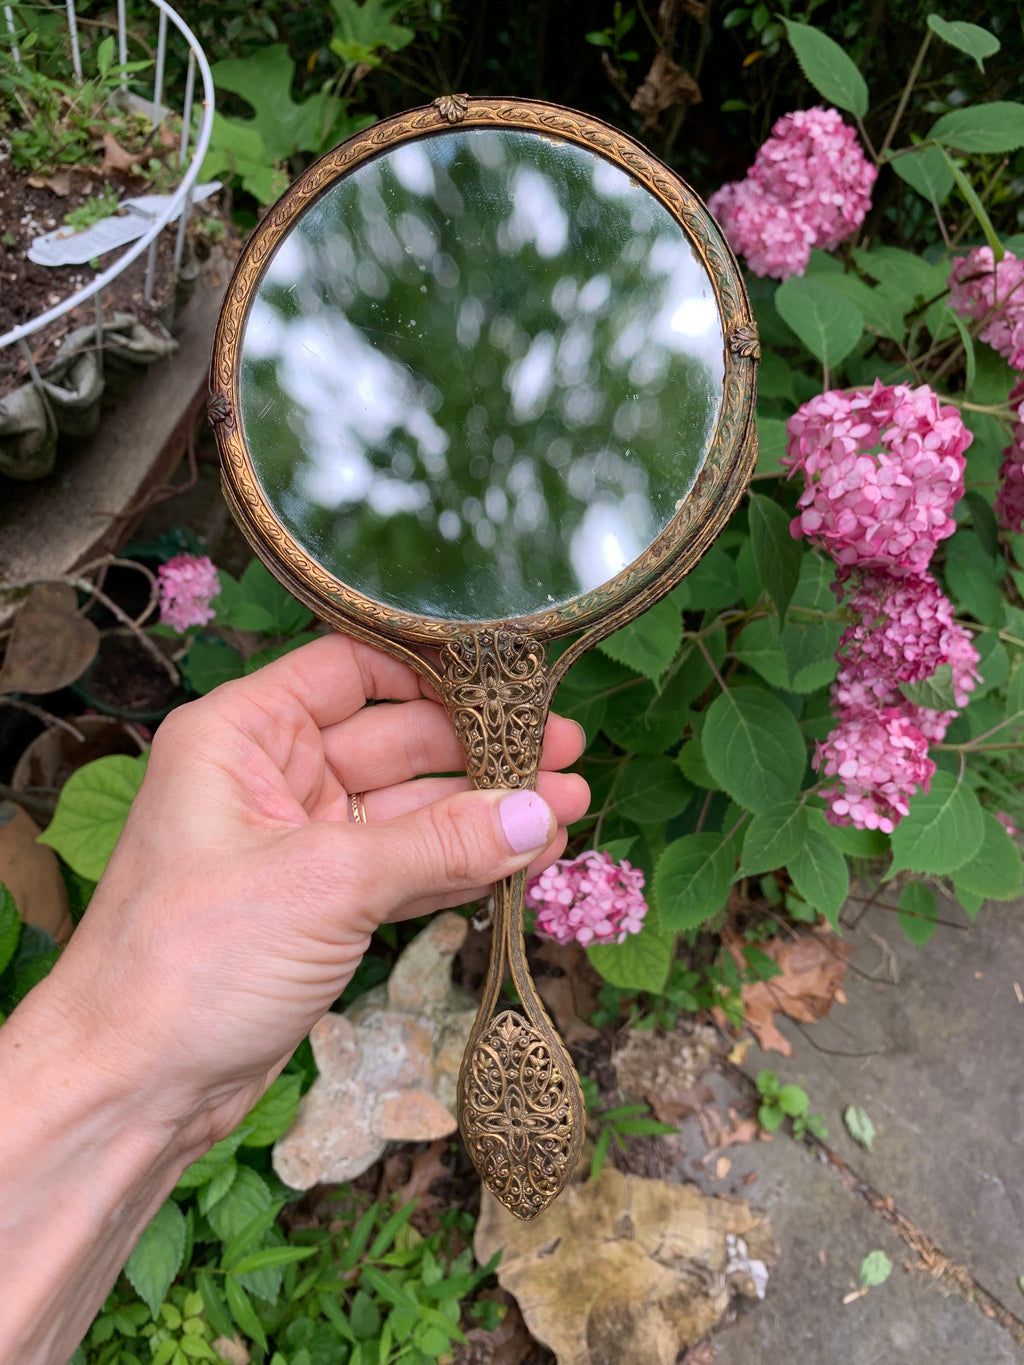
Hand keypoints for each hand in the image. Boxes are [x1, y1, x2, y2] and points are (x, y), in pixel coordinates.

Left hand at [47, 633, 589, 1145]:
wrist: (133, 1088)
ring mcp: (298, 845)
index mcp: (241, 735)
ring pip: (408, 812)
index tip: (510, 684)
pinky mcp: (320, 906)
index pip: (349, 671)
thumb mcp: (325, 884)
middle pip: (394, 742)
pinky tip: (525, 859)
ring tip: (570, 807)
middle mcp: (269, 778)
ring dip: (483, 815)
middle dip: (480, 754)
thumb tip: (538, 812)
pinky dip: (460, 866)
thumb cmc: (191, 963)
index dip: (432, 674)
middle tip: (565, 753)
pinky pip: (404, 868)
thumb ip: (438, 844)